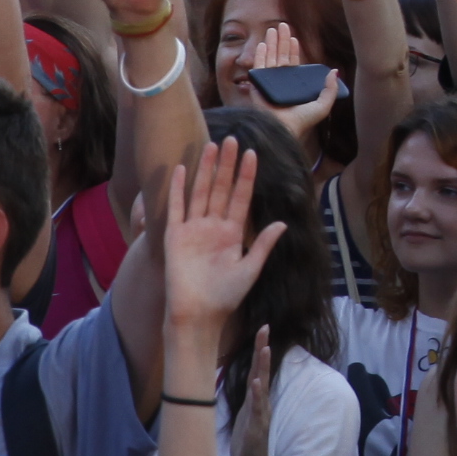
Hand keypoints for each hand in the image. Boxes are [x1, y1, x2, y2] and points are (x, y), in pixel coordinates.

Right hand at [161, 134, 289, 337]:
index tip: (252, 154)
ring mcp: (193, 230)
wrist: (197, 316)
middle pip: (221, 189)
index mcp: (232, 233)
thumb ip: (263, 245)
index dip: (246, 176)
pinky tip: (181, 169)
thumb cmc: (224, 297)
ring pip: (200, 192)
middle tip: (232, 139)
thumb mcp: (250, 270)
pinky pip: (176, 208)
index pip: (240, 198)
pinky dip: (178, 189)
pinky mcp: (174, 236)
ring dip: (206, 169)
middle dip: (227, 165)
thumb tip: (282, 223)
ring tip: (211, 145)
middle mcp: (213, 227)